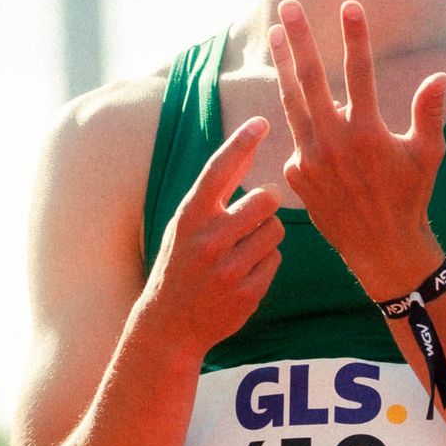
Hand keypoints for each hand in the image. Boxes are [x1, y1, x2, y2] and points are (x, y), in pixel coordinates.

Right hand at [144, 117, 283, 361]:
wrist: (170, 324)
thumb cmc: (181, 264)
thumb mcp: (186, 225)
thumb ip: (215, 191)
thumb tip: (247, 148)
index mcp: (189, 217)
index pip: (218, 169)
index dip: (241, 142)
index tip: (261, 121)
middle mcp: (208, 240)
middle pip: (265, 200)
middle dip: (266, 204)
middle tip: (252, 215)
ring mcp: (228, 269)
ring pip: (275, 231)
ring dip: (266, 236)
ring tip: (242, 249)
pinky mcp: (247, 293)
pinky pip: (276, 260)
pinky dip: (265, 263)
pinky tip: (242, 274)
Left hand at [270, 0, 445, 299]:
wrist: (381, 248)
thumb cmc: (411, 197)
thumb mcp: (428, 155)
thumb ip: (428, 113)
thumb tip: (439, 76)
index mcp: (367, 132)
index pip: (359, 73)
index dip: (355, 37)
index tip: (348, 5)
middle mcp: (334, 142)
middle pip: (311, 79)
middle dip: (299, 40)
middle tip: (288, 6)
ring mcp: (310, 159)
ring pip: (291, 103)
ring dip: (283, 66)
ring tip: (275, 36)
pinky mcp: (297, 174)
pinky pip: (298, 138)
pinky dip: (302, 121)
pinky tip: (306, 108)